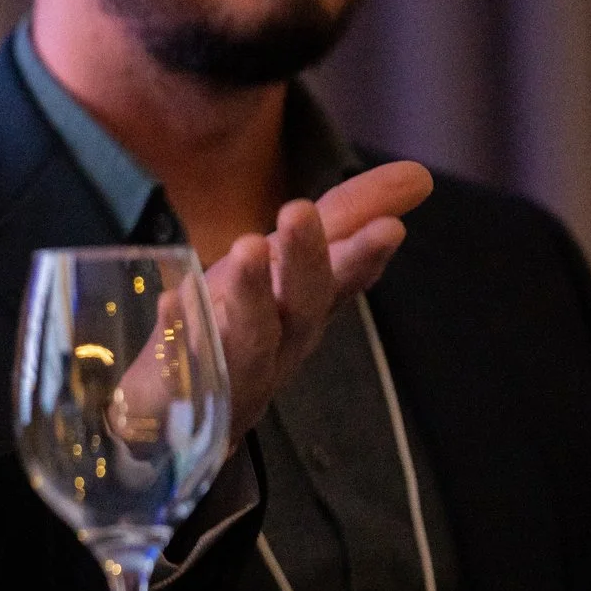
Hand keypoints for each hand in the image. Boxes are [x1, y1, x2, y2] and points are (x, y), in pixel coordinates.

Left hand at [205, 160, 431, 442]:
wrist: (177, 416)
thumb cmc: (237, 327)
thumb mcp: (283, 263)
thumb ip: (345, 218)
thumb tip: (419, 174)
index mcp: (306, 310)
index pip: (345, 280)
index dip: (365, 256)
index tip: (389, 227)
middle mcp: (281, 346)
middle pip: (301, 306)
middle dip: (306, 261)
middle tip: (298, 210)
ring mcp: (234, 375)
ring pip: (250, 341)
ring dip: (250, 295)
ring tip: (248, 247)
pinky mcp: (182, 393)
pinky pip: (183, 368)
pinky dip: (180, 333)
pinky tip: (171, 301)